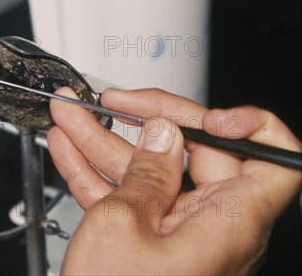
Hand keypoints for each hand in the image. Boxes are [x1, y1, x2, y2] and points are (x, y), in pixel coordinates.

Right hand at [48, 88, 300, 274]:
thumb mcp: (123, 223)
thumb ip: (147, 172)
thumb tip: (164, 136)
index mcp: (230, 220)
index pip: (276, 160)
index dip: (251, 127)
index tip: (210, 115)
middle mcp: (214, 227)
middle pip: (194, 154)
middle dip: (143, 121)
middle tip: (110, 103)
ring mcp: (179, 235)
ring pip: (148, 173)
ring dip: (105, 143)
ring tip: (71, 118)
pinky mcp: (148, 244)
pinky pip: (127, 198)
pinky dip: (98, 173)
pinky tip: (71, 150)